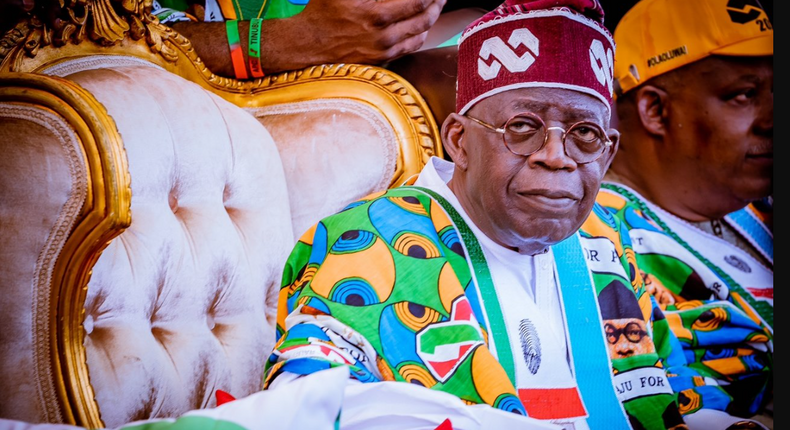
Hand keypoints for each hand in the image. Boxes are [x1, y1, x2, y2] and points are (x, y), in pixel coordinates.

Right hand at [266, 0, 446, 69]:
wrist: (302, 45)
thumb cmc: (318, 12)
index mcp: (375, 14)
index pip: (417, 1)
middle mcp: (382, 35)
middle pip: (424, 19)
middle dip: (436, 3)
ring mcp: (382, 51)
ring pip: (420, 35)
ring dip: (431, 19)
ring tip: (435, 6)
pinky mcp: (379, 60)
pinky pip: (409, 49)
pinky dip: (420, 35)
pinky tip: (422, 25)